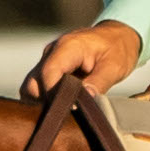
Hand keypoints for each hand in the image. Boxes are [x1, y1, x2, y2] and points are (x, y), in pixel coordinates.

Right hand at [23, 20, 141, 99]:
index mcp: (68, 46)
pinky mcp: (48, 68)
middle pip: (34, 83)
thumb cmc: (117, 48)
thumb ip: (99, 83)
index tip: (69, 110)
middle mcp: (52, 52)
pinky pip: (38, 87)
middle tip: (67, 114)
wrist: (117, 36)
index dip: (56, 96)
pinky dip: (46, 99)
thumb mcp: (115, 66)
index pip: (49, 74)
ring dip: (44, 101)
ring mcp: (48, 60)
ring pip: (32, 87)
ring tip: (67, 110)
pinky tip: (64, 106)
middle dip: (46, 101)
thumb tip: (86, 100)